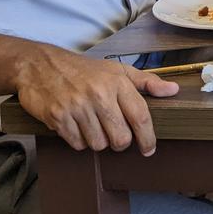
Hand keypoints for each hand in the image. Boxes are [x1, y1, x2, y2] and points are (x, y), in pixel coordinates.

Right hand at [13, 45, 178, 154]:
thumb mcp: (117, 69)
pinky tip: (76, 126)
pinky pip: (77, 144)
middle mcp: (98, 95)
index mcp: (117, 82)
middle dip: (120, 143)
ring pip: (98, 144)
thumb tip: (172, 90)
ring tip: (92, 124)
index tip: (149, 149)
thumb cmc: (83, 69)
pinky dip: (79, 140)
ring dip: (97, 141)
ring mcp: (77, 107)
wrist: (40, 64)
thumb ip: (146, 82)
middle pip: (120, 138)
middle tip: (115, 135)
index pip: (140, 117)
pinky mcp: (58, 117)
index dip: (148, 138)